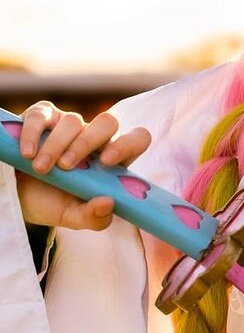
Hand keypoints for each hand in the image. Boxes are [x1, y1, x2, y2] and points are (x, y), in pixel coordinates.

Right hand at [15, 101, 151, 229]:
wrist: (16, 197)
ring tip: (40, 169)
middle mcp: (94, 137)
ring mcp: (69, 124)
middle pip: (108, 122)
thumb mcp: (72, 216)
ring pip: (73, 121)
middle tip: (66, 167)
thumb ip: (94, 217)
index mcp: (111, 158)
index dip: (128, 144)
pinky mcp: (42, 117)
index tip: (106, 162)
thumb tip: (108, 203)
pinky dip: (33, 133)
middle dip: (87, 143)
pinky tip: (26, 153)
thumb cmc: (51, 203)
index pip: (137, 139)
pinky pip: (41, 115)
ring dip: (55, 146)